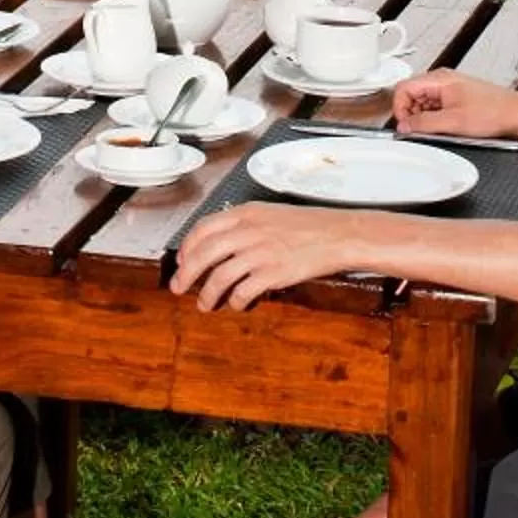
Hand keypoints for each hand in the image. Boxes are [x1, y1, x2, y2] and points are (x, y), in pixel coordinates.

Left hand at [173, 203, 360, 311]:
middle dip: (186, 274)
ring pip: (219, 276)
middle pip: (204, 253)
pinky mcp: (274, 273)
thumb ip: (243, 225)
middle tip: (178, 288)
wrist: (338, 234)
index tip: (181, 263)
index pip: (203, 229)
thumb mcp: (269, 214)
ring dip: (207, 294)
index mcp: (246, 213)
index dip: (187, 248)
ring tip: (204, 304)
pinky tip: (236, 305)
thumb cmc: (307, 226)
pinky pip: (243, 291)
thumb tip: (218, 244)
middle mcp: (249, 230)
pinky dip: (235, 301)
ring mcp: (261, 252)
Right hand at [393, 68, 517, 139]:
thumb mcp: (453, 121)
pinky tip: (446, 128)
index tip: (405, 125)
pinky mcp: (456, 99)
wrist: (515, 114)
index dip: (400, 108)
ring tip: (438, 130)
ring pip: (423, 103)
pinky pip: (435, 108)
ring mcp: (449, 89)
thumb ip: (424, 124)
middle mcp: (442, 81)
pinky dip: (435, 120)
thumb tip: (404, 126)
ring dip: (424, 119)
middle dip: (412, 115)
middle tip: (420, 131)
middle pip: (411, 95)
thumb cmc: (493, 112)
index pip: (403, 88)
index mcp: (439, 79)